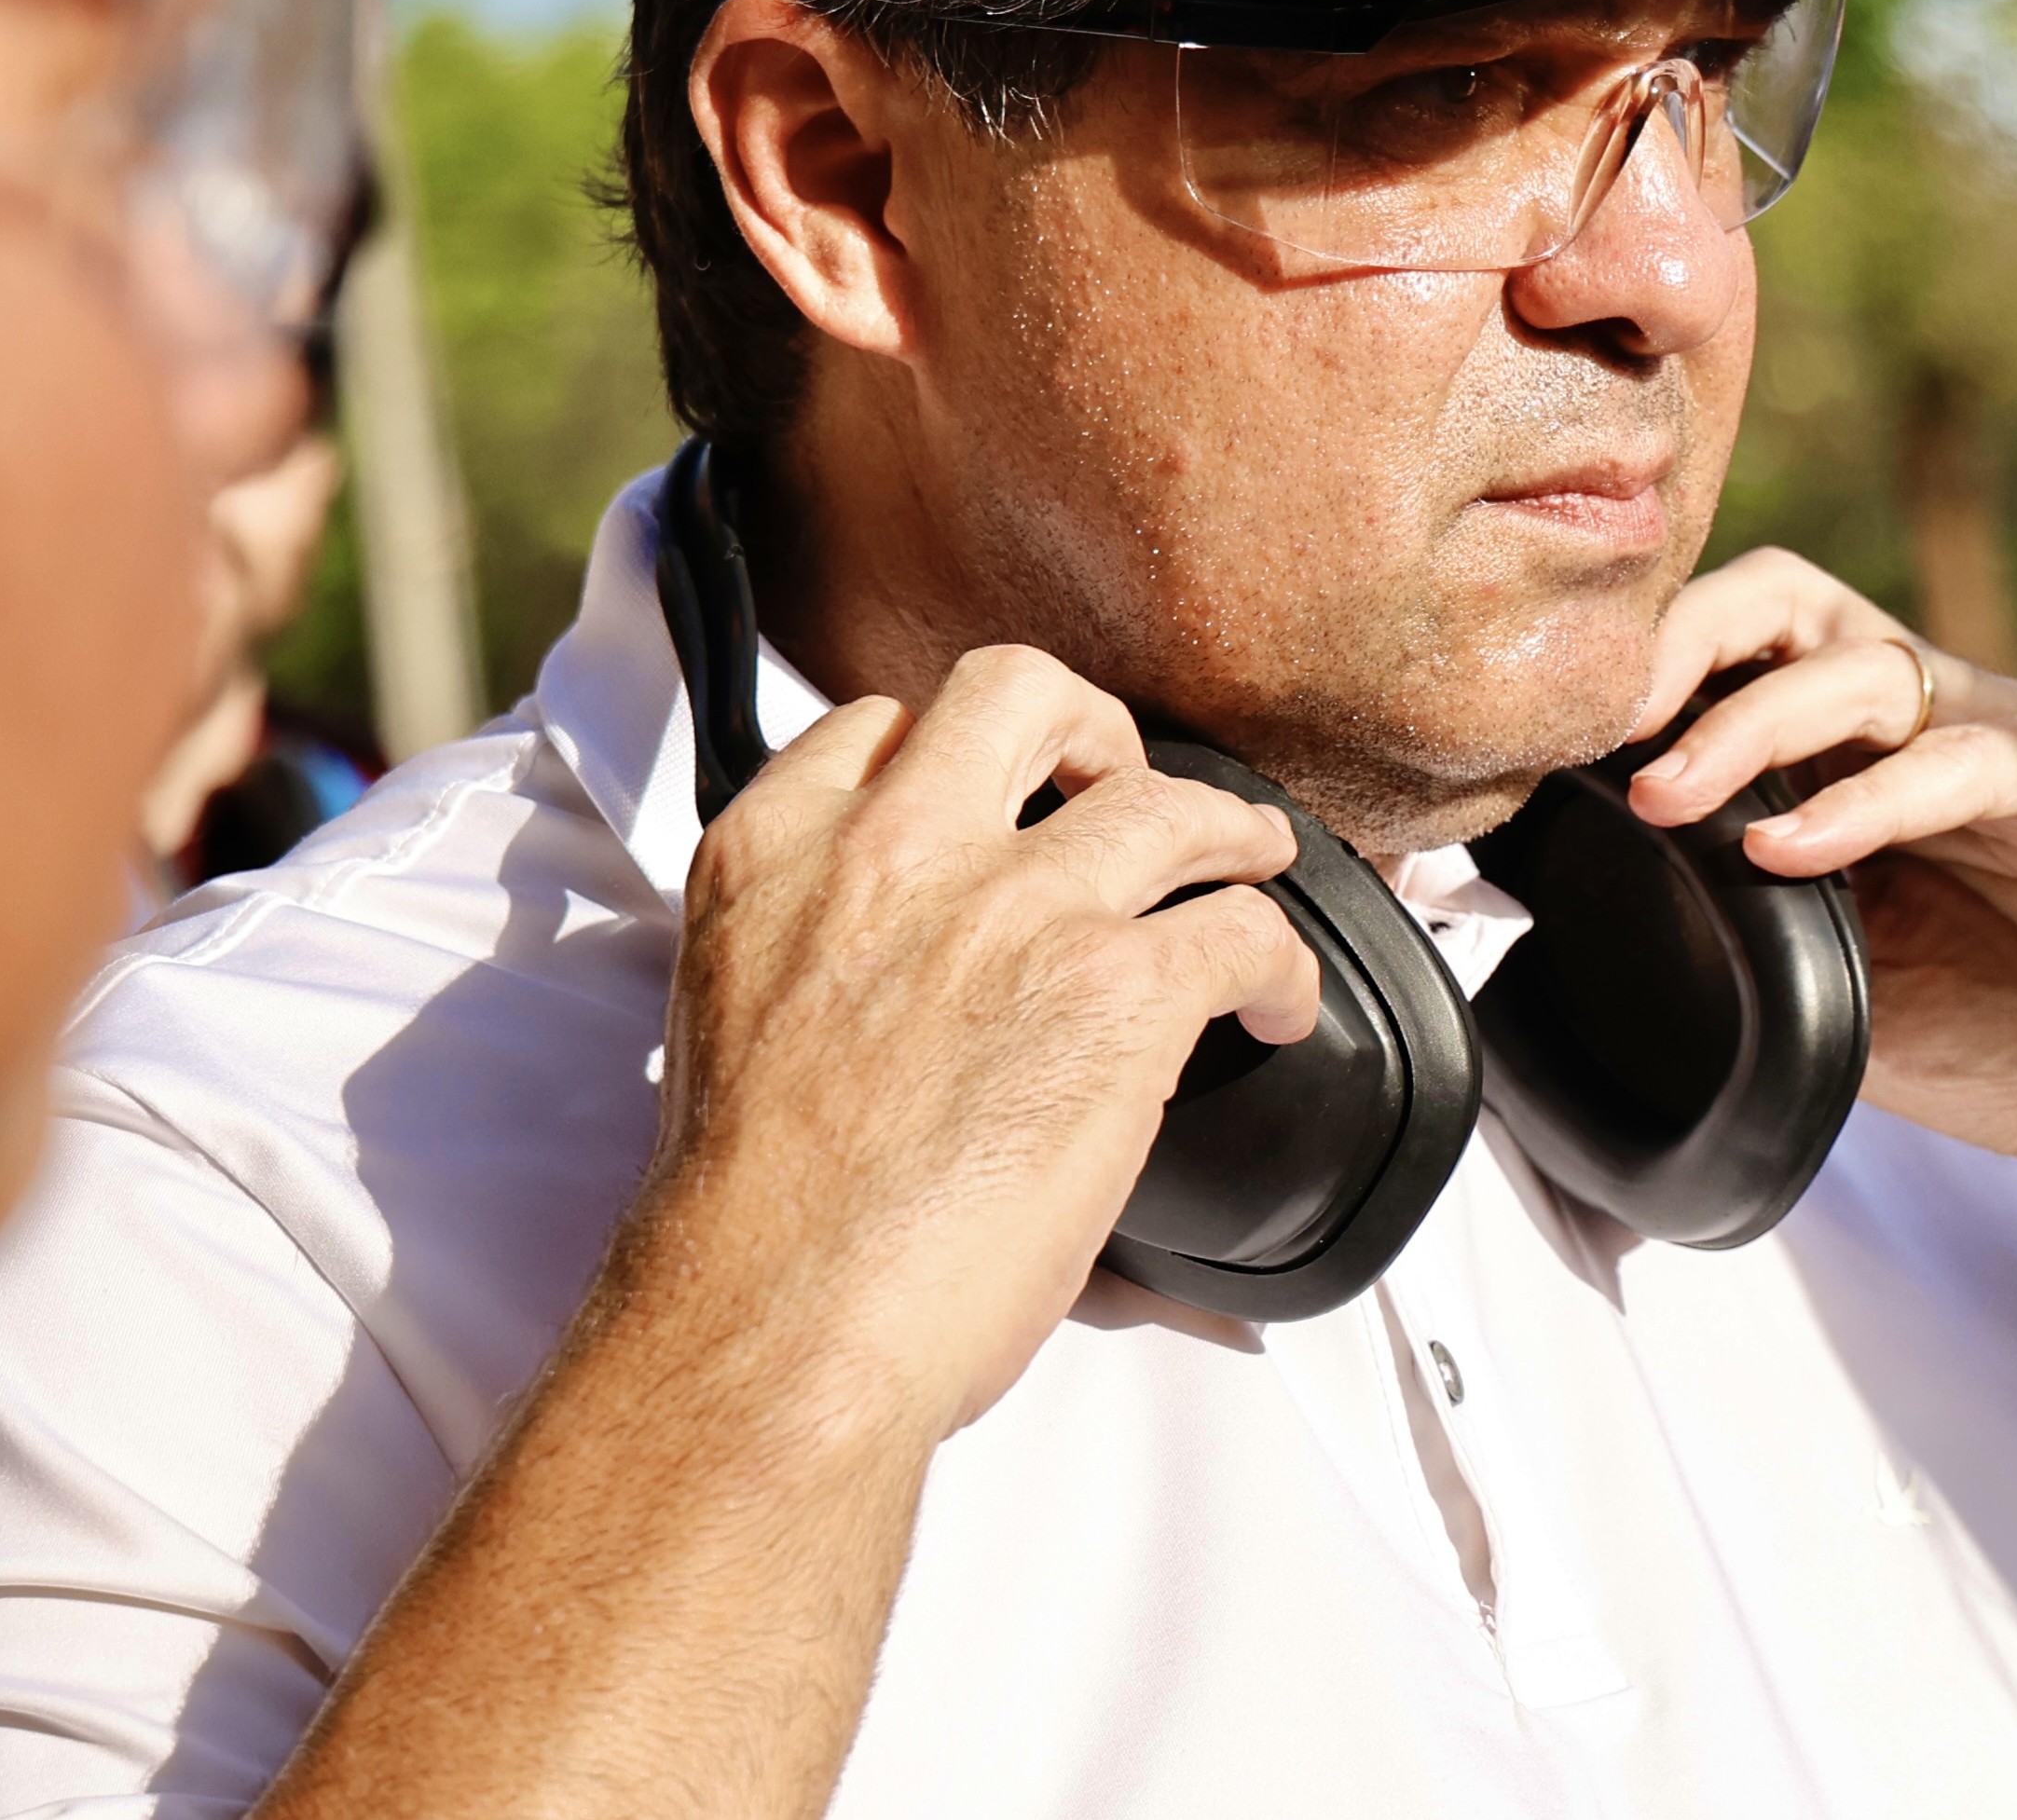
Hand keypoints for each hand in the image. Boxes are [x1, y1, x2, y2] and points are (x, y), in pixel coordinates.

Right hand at [621, 647, 1318, 1437]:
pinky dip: (1282, 963)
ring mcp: (1011, 909)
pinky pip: (1243, 926)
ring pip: (1161, 794)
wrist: (774, 1325)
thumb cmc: (747, 1234)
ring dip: (1219, 825)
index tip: (988, 796)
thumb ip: (822, 969)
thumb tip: (903, 1012)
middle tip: (1120, 786)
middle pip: (1017, 692)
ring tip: (1250, 859)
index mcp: (775, 860)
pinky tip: (1279, 1005)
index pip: (869, 730)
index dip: (943, 755)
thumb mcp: (735, 1031)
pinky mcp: (1116, 988)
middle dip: (1087, 728)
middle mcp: (893, 854)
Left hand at [1622, 551, 2016, 1211]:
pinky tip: (1798, 853)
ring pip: (1869, 662)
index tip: (1540, 751)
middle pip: (1792, 606)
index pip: (1742, 657)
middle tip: (1594, 723)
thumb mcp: (1852, 997)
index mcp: (1871, 762)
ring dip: (1751, 726)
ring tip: (1671, 798)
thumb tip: (1592, 905)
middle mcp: (1940, 721)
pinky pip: (1978, 752)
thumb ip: (1752, 934)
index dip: (1642, 681)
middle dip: (1681, 642)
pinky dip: (1875, 797)